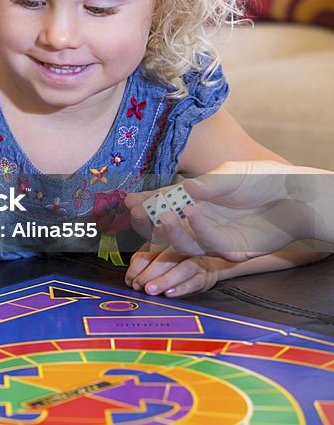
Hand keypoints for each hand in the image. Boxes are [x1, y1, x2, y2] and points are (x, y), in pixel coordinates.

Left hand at [125, 245, 225, 297]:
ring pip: (182, 269)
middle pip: (165, 259)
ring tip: (150, 290)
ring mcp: (196, 262)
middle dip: (149, 273)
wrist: (210, 263)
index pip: (149, 251)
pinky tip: (169, 293)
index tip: (130, 280)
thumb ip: (143, 263)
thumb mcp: (158, 256)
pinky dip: (181, 288)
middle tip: (138, 286)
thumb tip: (130, 279)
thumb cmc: (176, 261)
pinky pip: (195, 281)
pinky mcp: (206, 276)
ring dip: (164, 280)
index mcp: (166, 241)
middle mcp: (182, 249)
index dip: (137, 266)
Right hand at [126, 161, 319, 261]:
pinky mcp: (231, 249)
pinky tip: (193, 213)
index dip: (145, 203)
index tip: (129, 201)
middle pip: (165, 229)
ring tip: (166, 214)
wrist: (295, 195)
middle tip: (138, 213)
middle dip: (148, 223)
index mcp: (193, 200)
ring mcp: (214, 236)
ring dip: (170, 231)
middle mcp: (199, 221)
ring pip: (183, 242)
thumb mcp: (230, 175)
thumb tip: (182, 190)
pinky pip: (209, 243)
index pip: (163, 203)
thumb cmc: (263, 180)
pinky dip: (199, 229)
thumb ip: (206, 185)